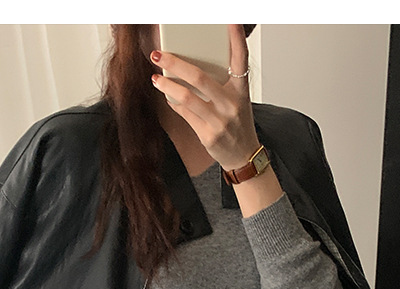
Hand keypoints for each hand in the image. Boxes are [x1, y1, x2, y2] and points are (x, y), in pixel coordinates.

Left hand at [150, 24, 259, 171]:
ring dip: (166, 85)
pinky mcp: (208, 135)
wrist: (243, 156)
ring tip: (155, 77)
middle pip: (199, 77)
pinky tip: (167, 95)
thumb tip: (191, 65)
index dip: (237, 38)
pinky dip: (173, 102)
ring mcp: (220, 121)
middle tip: (158, 54)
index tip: (230, 20)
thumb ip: (221, 82)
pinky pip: (184, 114)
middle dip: (175, 63)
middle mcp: (232, 104)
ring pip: (186, 97)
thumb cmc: (237, 123)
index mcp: (242, 90)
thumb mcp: (237, 99)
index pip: (241, 59)